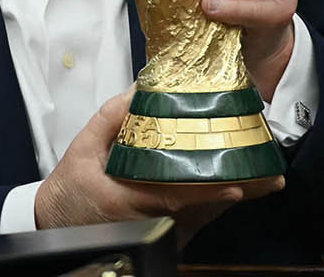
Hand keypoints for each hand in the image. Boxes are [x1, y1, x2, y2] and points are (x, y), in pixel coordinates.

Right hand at [35, 91, 282, 239]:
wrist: (54, 225)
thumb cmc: (70, 188)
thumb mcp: (82, 147)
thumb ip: (112, 116)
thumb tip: (142, 87)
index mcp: (127, 199)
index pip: (173, 197)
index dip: (206, 192)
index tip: (236, 185)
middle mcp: (147, 221)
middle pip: (199, 209)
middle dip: (235, 192)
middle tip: (269, 178)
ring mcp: (157, 232)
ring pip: (201, 218)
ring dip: (232, 198)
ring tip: (265, 180)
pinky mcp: (162, 236)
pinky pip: (194, 222)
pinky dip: (216, 205)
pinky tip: (240, 189)